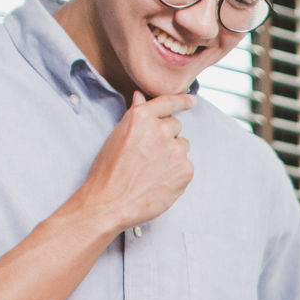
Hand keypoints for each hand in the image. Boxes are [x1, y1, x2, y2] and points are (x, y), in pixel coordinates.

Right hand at [72, 91, 195, 234]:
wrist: (110, 203)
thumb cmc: (108, 171)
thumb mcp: (116, 136)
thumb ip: (133, 115)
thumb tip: (140, 96)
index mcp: (141, 117)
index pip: (168, 101)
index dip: (182, 100)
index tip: (192, 100)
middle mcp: (161, 130)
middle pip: (175, 126)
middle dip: (166, 136)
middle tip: (148, 154)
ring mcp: (176, 150)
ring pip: (182, 146)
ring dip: (172, 154)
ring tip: (152, 170)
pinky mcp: (185, 170)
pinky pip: (186, 165)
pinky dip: (176, 172)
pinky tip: (159, 181)